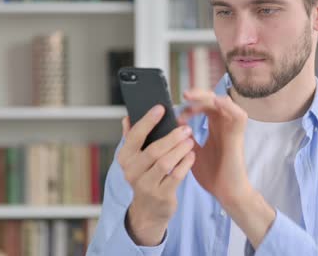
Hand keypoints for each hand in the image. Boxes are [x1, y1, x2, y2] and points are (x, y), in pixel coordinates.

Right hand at [117, 105, 195, 245]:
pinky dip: (186, 164)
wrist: (148, 210)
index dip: (148, 121)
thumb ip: (132, 138)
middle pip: (153, 150)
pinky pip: (176, 176)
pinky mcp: (161, 196)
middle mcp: (132, 172)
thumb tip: (127, 117)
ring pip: (165, 163)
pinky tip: (192, 155)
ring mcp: (146, 185)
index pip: (134, 136)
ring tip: (190, 140)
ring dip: (180, 150)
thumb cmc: (145, 177)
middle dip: (171, 137)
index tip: (161, 108)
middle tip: (186, 128)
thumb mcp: (135, 159)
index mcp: (125, 158)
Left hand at [179, 90, 275, 248]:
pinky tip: (215, 102)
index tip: (175, 115)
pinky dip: (229, 106)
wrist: (226, 193)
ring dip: (208, 97)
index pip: (204, 107)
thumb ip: (185, 139)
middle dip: (198, 95)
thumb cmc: (212, 175)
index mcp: (215, 128)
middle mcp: (224, 125)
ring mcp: (232, 129)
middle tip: (183, 95)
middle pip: (213, 100)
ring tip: (192, 96)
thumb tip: (172, 127)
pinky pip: (239, 115)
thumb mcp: (192, 153)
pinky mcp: (238, 136)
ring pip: (224, 102)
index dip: (190, 106)